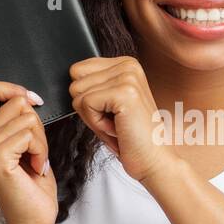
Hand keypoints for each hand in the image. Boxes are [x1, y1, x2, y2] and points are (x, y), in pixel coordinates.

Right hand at [0, 79, 56, 223]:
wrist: (32, 220)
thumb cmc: (32, 184)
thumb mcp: (26, 142)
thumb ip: (19, 119)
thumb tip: (27, 96)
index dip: (13, 89)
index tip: (32, 102)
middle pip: (17, 103)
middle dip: (36, 125)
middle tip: (34, 152)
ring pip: (27, 119)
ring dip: (41, 142)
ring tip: (34, 162)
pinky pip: (29, 136)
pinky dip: (41, 151)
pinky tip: (35, 168)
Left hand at [69, 56, 179, 182]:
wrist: (153, 160)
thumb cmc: (129, 137)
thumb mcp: (108, 104)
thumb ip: (93, 85)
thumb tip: (70, 80)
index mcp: (125, 64)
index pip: (77, 70)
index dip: (86, 98)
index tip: (109, 112)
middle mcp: (128, 65)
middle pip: (75, 82)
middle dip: (88, 109)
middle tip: (113, 121)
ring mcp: (128, 77)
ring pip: (78, 94)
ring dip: (93, 118)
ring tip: (117, 125)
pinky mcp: (124, 92)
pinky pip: (86, 104)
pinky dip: (97, 124)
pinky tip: (117, 129)